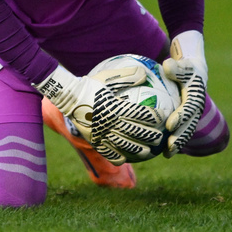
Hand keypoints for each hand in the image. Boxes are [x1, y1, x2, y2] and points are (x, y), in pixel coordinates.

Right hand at [35, 64, 163, 163]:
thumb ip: (128, 75)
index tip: (164, 118)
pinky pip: (107, 153)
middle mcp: (111, 122)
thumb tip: (145, 73)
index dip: (155, 117)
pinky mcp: (94, 140)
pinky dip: (118, 157)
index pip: (141, 114)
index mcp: (116, 106)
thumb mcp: (108, 76)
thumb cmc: (90, 84)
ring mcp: (102, 133)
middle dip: (151, 136)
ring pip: (124, 146)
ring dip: (139, 150)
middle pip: (136, 132)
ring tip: (147, 152)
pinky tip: (125, 159)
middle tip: (160, 139)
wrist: (67, 96)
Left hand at [162, 31, 207, 156]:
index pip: (188, 108)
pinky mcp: (187, 121)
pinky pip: (181, 133)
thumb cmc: (183, 67)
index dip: (180, 117)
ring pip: (186, 132)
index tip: (170, 125)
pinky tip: (162, 153)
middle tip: (169, 147)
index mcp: (195, 96)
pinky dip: (175, 143)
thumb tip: (167, 65)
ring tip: (166, 155)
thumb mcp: (182, 65)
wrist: (195, 74)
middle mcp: (196, 108)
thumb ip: (176, 67)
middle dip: (180, 137)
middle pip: (189, 125)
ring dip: (178, 144)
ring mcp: (193, 116)